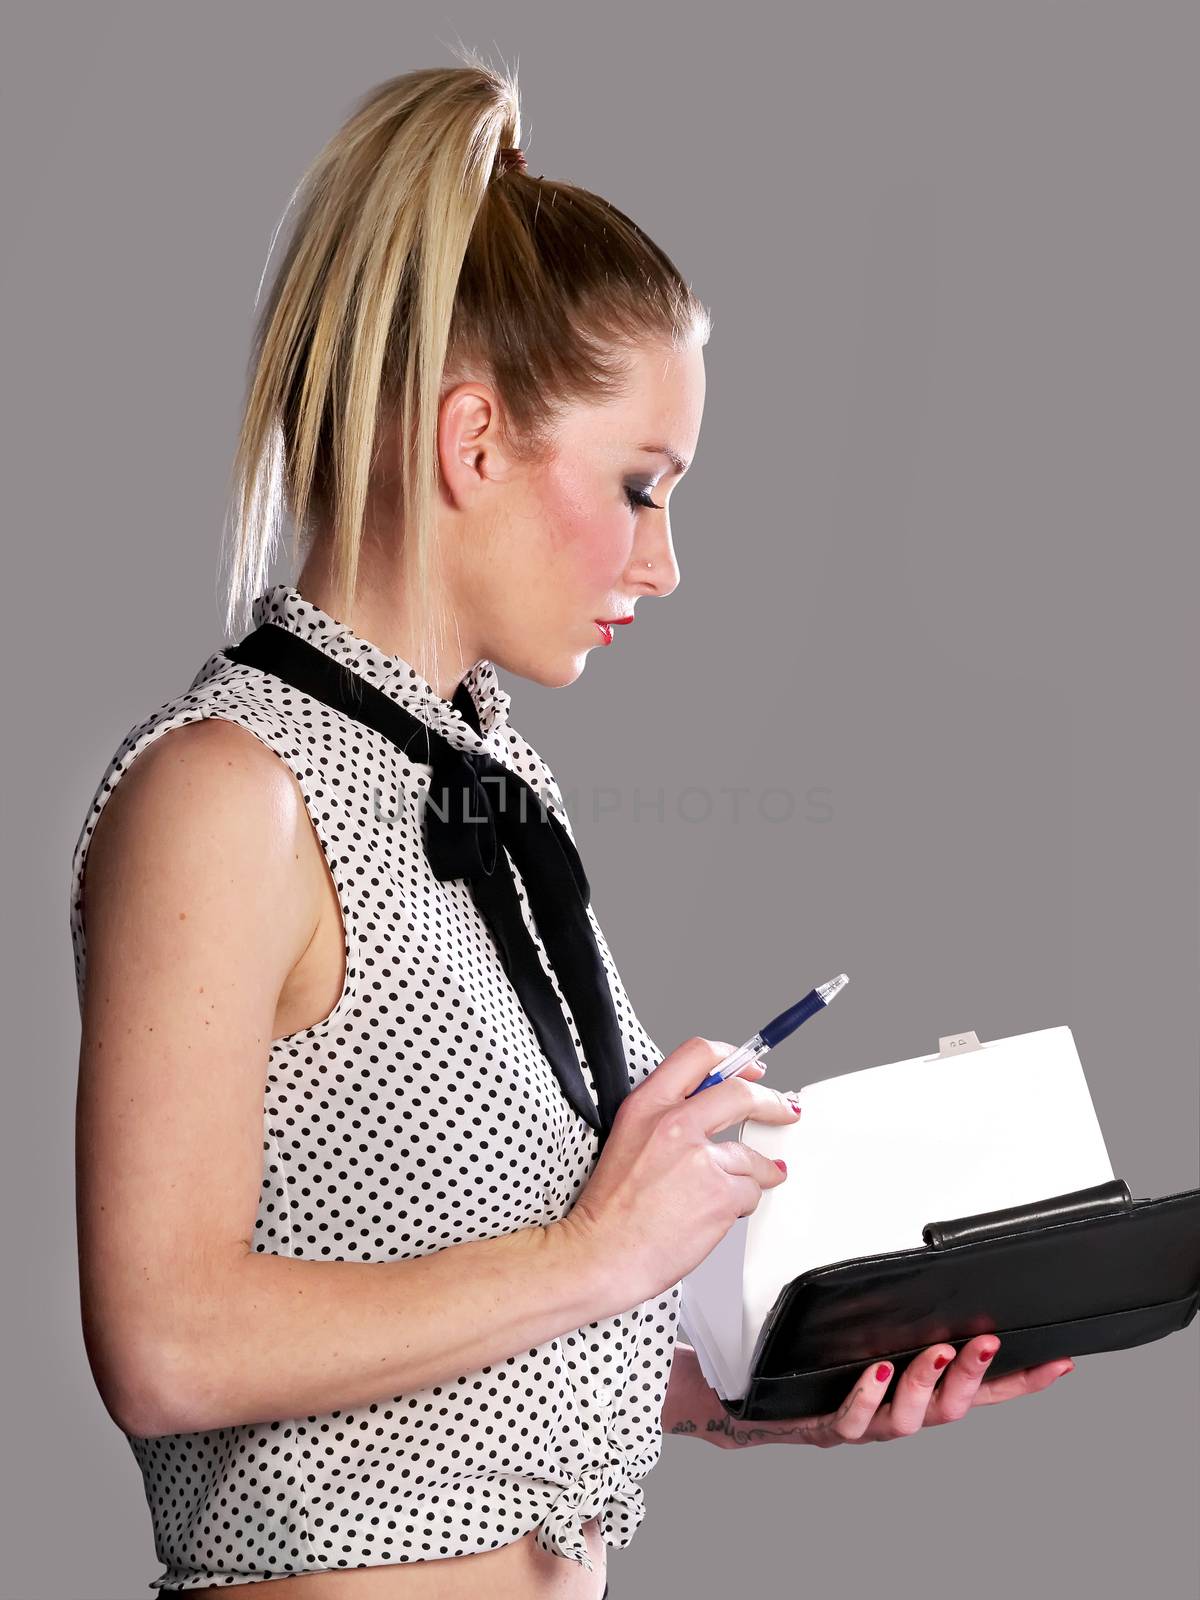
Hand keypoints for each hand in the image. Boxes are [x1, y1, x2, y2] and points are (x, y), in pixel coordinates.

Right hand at [564, 1038, 798, 1309]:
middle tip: (785, 1109)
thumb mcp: (628, 1139)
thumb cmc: (610, 1210)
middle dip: (772, 1102)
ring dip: (751, 1174)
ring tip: (723, 1194)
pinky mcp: (720, 1193)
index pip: (697, 1054)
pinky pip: (751, 1191)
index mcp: (646, 1105)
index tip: (751, 1068)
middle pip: (740, 1093)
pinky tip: (714, 1214)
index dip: (732, 1058)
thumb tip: (711, 1110)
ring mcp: (700, 1158)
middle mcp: (674, 1124)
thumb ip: (667, 1116)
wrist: (602, 1255)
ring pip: (750, 1155)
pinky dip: (741, 1204)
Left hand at [731, 1336, 1075, 1447]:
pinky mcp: (830, 1428)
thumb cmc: (830, 1368)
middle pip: (953, 1408)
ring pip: (908, 1418)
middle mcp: (904, 1416)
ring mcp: (870, 1426)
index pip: (986, 1394)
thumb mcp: (881, 1338)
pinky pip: (852, 1420)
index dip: (1023, 1383)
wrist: (765, 1408)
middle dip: (973, 1374)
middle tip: (986, 1340)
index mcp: (924, 1395)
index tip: (1060, 1362)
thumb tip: (951, 1284)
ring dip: (925, 1383)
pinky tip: (876, 1370)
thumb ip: (916, 1323)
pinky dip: (867, 1396)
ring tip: (937, 1351)